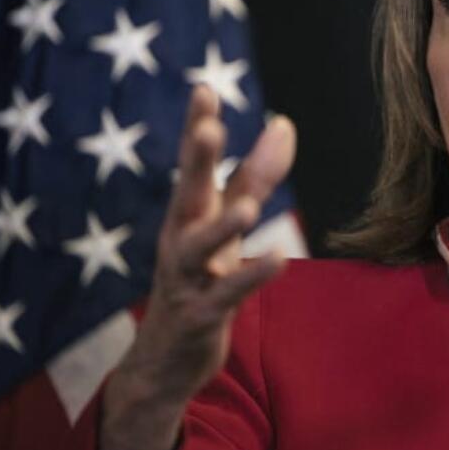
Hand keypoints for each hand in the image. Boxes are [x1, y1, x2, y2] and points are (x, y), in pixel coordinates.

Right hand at [119, 83, 296, 401]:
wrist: (165, 361)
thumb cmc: (199, 280)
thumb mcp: (225, 226)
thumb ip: (255, 176)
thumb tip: (283, 123)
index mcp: (187, 215)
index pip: (192, 164)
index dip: (197, 127)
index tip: (204, 88)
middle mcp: (180, 240)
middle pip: (187, 193)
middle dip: (197, 160)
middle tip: (209, 127)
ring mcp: (186, 278)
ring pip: (198, 248)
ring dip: (222, 226)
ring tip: (249, 207)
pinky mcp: (200, 315)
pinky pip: (226, 295)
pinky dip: (251, 277)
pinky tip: (279, 259)